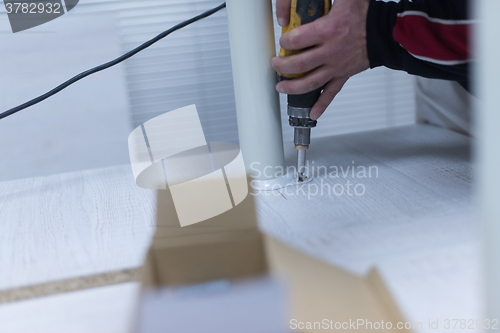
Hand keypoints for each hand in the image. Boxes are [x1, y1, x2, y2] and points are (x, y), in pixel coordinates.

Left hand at [273, 0, 369, 119]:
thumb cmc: (364, 15)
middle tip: (275, 64)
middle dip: (282, 66)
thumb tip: (305, 0)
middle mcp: (330, 51)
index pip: (296, 40)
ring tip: (281, 87)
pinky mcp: (343, 75)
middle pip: (298, 65)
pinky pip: (331, 93)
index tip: (282, 40)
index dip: (284, 41)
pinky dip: (321, 105)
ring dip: (292, 87)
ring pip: (310, 82)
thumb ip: (322, 0)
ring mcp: (336, 66)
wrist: (385, 32)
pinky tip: (312, 113)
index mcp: (328, 31)